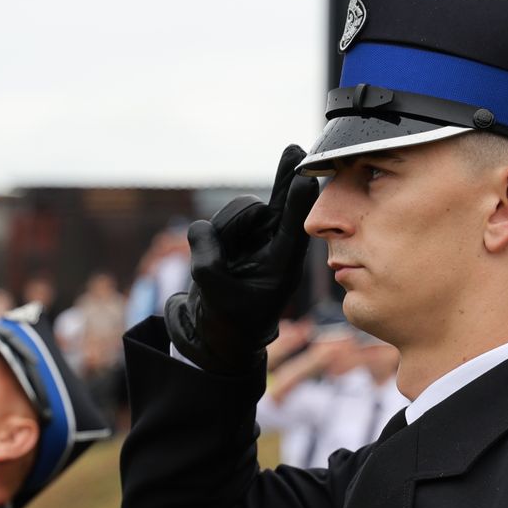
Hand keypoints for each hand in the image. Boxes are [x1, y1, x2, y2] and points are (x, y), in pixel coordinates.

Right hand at [164, 145, 318, 373]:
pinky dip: (209, 237)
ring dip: (222, 232)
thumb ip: (207, 262)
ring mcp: (255, 236)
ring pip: (235, 211)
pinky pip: (216, 220)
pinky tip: (217, 257)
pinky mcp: (235, 233)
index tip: (306, 178)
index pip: (294, 227)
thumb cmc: (228, 320)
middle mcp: (273, 244)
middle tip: (230, 251)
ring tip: (221, 264)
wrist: (218, 330)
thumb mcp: (216, 296)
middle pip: (255, 210)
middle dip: (237, 222)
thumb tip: (202, 228)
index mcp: (283, 265)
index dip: (299, 201)